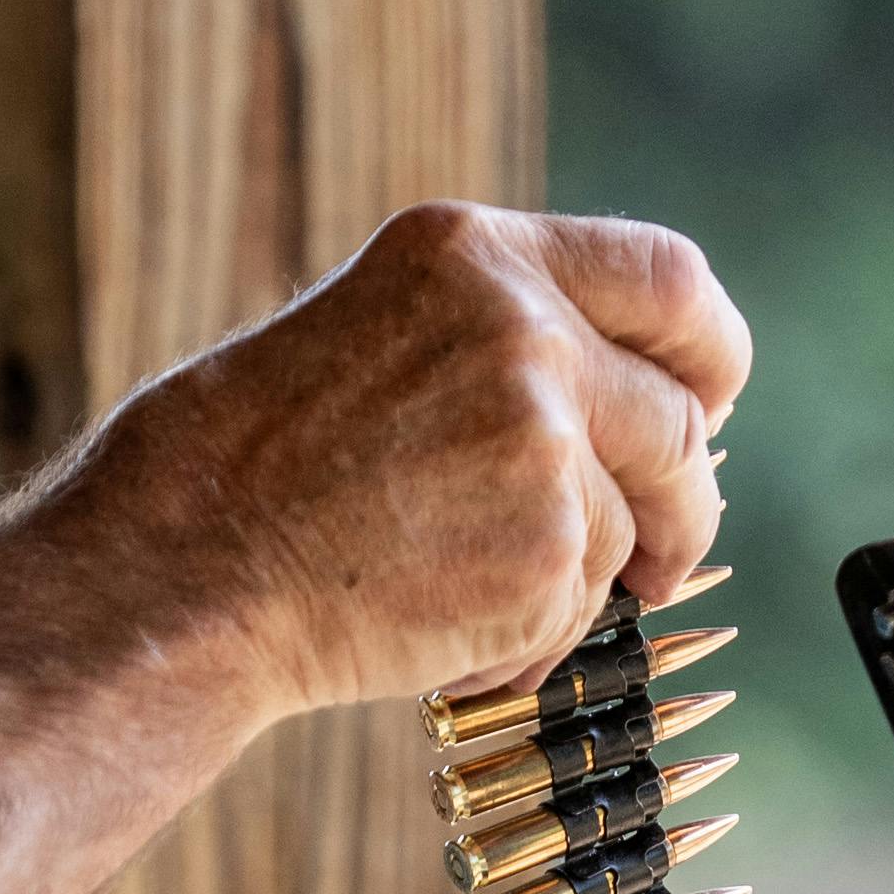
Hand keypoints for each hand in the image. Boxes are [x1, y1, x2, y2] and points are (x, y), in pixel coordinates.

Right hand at [58, 202, 749, 724]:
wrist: (184, 567)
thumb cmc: (248, 468)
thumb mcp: (373, 335)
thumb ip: (496, 343)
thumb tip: (624, 401)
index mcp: (474, 256)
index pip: (666, 277)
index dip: (709, 351)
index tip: (707, 401)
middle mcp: (522, 330)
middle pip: (681, 420)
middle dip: (685, 499)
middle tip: (664, 552)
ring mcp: (542, 440)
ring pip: (636, 525)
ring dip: (593, 581)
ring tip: (493, 600)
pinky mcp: (546, 550)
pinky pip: (586, 606)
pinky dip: (534, 637)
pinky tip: (447, 633)